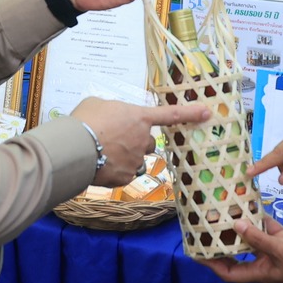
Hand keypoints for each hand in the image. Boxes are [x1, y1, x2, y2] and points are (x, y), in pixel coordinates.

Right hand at [74, 97, 207, 186]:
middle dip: (137, 141)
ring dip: (126, 157)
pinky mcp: (125, 178)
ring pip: (136, 159)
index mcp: (139, 118)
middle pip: (148, 142)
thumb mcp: (98, 104)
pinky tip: (99, 164)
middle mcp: (142, 140)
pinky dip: (115, 170)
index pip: (171, 114)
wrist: (75, 148)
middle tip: (115, 139)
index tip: (207, 113)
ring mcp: (135, 160)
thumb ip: (111, 110)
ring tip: (104, 153)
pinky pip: (125, 174)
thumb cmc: (85, 120)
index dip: (190, 113)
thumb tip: (109, 117)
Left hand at [201, 215, 282, 282]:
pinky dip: (260, 217)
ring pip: (251, 237)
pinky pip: (267, 227)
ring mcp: (273, 250)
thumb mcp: (279, 250)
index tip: (199, 253)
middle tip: (208, 225)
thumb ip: (257, 237)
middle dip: (223, 240)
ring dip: (241, 225)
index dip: (213, 264)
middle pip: (237, 252)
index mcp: (258, 273)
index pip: (228, 272)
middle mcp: (262, 262)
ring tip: (225, 210)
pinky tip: (250, 203)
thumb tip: (235, 223)